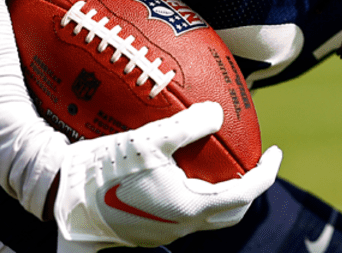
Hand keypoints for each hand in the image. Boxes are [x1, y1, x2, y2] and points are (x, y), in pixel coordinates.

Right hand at [54, 101, 281, 251]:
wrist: (65, 196)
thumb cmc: (106, 167)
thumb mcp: (149, 140)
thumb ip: (188, 126)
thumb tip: (218, 112)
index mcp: (188, 207)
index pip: (244, 195)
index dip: (266, 174)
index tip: (276, 152)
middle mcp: (181, 224)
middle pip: (232, 212)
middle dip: (251, 188)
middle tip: (256, 161)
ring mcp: (165, 229)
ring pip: (211, 215)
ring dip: (227, 192)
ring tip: (226, 162)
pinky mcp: (149, 226)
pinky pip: (188, 211)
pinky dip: (202, 192)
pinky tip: (187, 166)